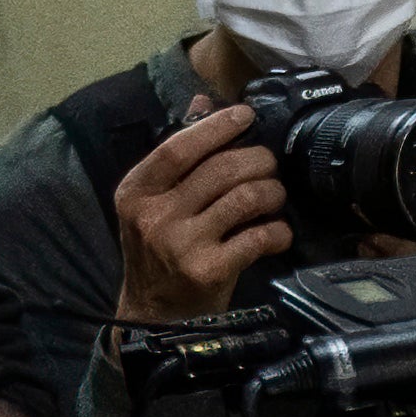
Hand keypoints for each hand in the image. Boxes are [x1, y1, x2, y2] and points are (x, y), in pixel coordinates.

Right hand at [108, 101, 287, 324]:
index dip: (216, 127)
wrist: (153, 315)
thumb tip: (203, 102)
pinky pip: (257, 238)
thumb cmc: (159, 252)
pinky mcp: (208, 271)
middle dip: (257, 160)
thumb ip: (178, 155)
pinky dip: (278, 231)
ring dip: (271, 192)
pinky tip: (279, 232)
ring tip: (274, 196)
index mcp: (136, 191)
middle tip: (270, 165)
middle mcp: (155, 216)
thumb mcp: (153, 203)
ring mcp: (181, 245)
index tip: (246, 116)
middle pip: (220, 170)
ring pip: (244, 198)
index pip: (178, 148)